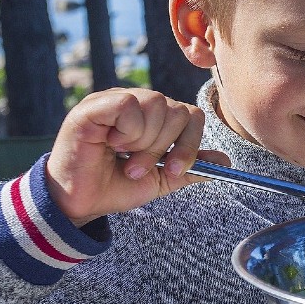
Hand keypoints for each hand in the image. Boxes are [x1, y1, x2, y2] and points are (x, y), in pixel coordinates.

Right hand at [44, 88, 228, 226]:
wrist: (80, 203)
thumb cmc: (115, 187)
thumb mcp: (160, 180)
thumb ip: (190, 168)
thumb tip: (225, 162)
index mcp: (154, 118)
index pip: (191, 115)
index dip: (189, 144)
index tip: (174, 169)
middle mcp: (137, 104)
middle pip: (177, 109)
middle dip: (163, 147)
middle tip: (138, 168)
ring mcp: (115, 101)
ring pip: (157, 103)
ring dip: (144, 142)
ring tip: (124, 158)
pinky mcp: (94, 106)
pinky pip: (129, 105)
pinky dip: (127, 130)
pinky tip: (110, 143)